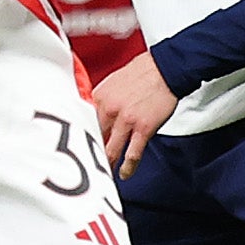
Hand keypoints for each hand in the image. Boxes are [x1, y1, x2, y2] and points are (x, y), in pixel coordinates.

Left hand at [89, 51, 175, 177]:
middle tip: (88, 166)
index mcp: (99, 97)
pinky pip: (133, 154)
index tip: (79, 148)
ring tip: (105, 175)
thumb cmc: (142, 72)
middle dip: (91, 155)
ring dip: (107, 165)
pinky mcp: (144, 128)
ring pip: (111, 150)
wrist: (165, 69)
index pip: (84, 123)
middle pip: (94, 139)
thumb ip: (102, 100)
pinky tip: (124, 174)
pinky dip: (127, 167)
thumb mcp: (112, 82)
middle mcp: (110, 109)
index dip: (81, 138)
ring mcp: (127, 120)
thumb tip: (94, 114)